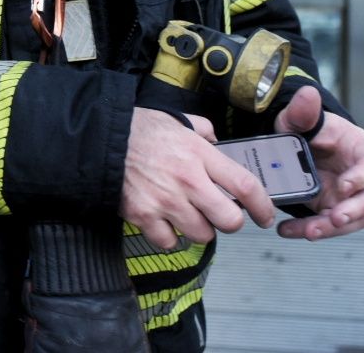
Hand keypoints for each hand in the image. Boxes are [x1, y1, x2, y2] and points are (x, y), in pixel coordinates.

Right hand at [121, 107, 273, 249]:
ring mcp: (165, 201)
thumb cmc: (137, 129)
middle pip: (229, 220)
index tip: (265, 215)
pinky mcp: (143, 216)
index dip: (262, 206)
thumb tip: (217, 142)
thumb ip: (203, 130)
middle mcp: (187, 180)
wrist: (98, 139)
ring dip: (198, 228)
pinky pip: (169, 242)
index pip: (245, 185)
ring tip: (187, 214)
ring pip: (201, 235)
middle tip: (221, 215)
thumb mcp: (176, 120)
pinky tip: (164, 221)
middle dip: (230, 221)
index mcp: (198, 154)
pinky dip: (169, 236)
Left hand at [272, 87, 363, 239]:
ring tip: (308, 232)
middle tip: (334, 218)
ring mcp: (351, 197)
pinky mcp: (334, 210)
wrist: (296, 146)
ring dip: (332, 228)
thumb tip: (307, 94)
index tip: (344, 186)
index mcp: (363, 151)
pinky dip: (309, 230)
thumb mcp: (298, 120)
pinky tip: (287, 231)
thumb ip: (303, 111)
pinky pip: (329, 226)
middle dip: (356, 211)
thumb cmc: (307, 130)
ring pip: (355, 219)